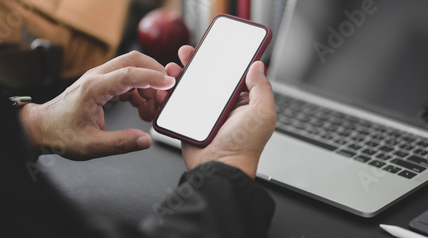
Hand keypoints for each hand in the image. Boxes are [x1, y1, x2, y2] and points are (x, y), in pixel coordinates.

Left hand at [19, 51, 175, 159]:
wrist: (41, 128)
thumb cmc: (60, 134)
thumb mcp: (91, 146)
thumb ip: (121, 143)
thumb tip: (145, 140)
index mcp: (93, 88)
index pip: (129, 74)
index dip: (153, 77)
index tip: (170, 83)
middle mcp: (97, 77)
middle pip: (133, 60)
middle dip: (155, 73)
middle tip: (166, 94)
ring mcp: (99, 78)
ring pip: (132, 68)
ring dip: (148, 85)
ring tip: (151, 109)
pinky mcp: (102, 84)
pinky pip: (127, 79)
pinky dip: (140, 90)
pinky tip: (141, 108)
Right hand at [166, 46, 276, 177]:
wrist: (220, 169)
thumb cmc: (244, 147)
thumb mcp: (262, 114)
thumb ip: (262, 88)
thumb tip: (258, 66)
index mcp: (242, 101)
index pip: (232, 74)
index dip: (223, 59)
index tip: (214, 47)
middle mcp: (223, 106)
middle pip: (208, 78)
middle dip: (197, 63)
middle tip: (188, 53)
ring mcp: (205, 114)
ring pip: (191, 88)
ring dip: (181, 76)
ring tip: (173, 68)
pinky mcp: (189, 122)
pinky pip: (178, 105)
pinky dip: (170, 95)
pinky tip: (166, 88)